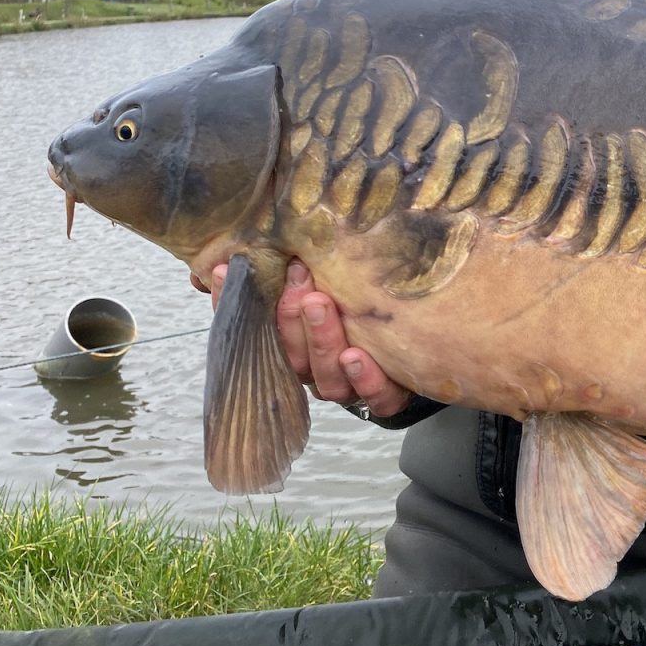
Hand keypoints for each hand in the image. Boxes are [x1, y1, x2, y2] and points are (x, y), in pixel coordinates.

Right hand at [203, 260, 413, 419]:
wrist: (419, 349)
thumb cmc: (361, 311)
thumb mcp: (328, 285)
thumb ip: (294, 270)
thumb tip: (240, 248)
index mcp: (293, 346)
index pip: (255, 329)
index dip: (234, 303)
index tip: (226, 271)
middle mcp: (315, 371)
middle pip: (292, 354)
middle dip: (289, 316)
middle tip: (298, 278)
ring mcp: (349, 387)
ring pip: (327, 376)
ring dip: (322, 340)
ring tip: (322, 305)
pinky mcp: (385, 398)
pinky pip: (374, 397)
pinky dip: (365, 379)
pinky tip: (357, 356)